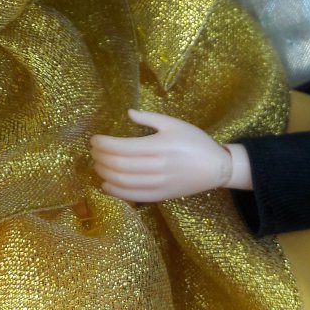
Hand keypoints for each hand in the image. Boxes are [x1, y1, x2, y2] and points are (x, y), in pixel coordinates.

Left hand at [91, 109, 233, 201]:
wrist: (216, 167)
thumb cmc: (195, 141)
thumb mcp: (174, 124)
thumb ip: (149, 118)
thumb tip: (128, 113)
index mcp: (160, 146)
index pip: (122, 147)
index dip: (103, 144)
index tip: (94, 140)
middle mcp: (158, 166)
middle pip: (119, 165)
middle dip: (101, 158)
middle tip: (93, 151)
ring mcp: (159, 184)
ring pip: (124, 182)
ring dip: (105, 174)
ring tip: (97, 166)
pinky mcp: (161, 196)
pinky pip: (134, 197)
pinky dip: (116, 193)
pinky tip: (106, 185)